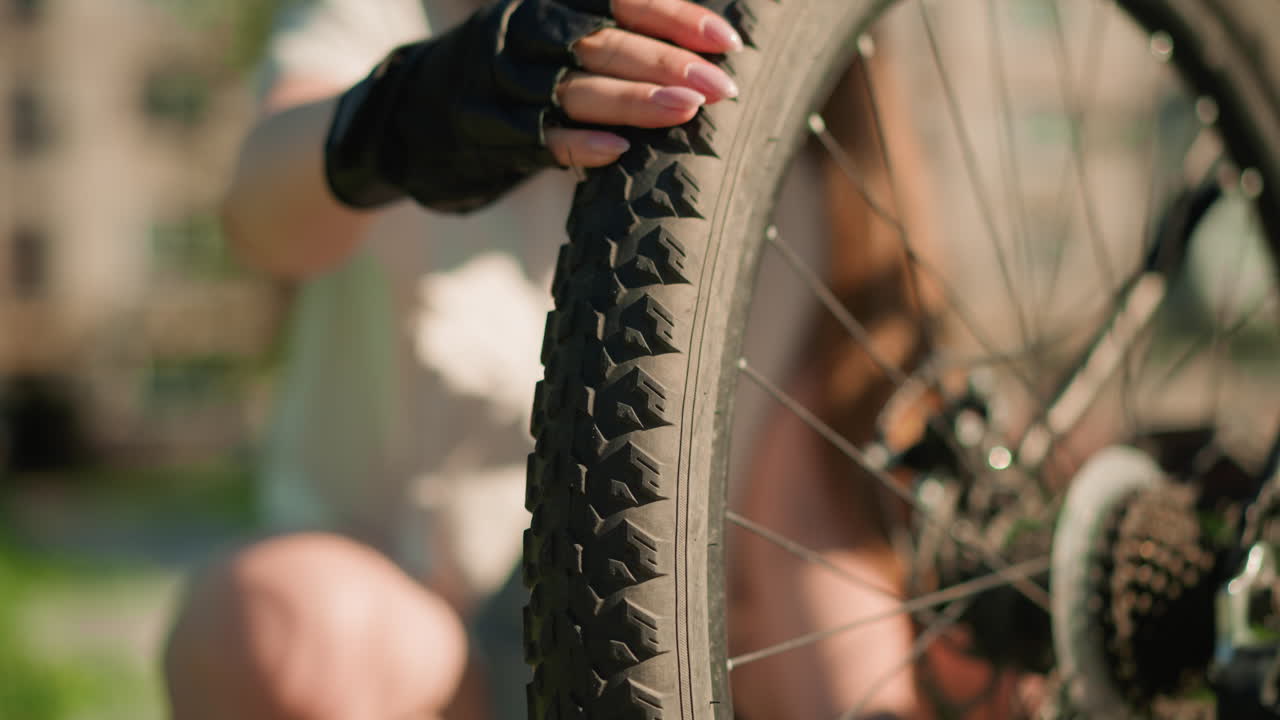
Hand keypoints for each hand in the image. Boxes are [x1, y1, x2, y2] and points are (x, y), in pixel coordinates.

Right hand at [324, 0, 742, 212]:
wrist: (405, 115)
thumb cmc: (502, 78)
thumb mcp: (545, 39)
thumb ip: (604, 38)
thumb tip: (691, 50)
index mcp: (543, 5)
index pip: (618, 0)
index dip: (673, 15)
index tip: (725, 40)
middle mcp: (521, 36)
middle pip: (602, 41)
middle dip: (667, 61)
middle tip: (721, 85)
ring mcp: (499, 86)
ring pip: (573, 88)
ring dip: (634, 100)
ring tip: (687, 111)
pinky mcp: (484, 136)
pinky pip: (537, 138)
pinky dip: (579, 143)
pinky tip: (619, 150)